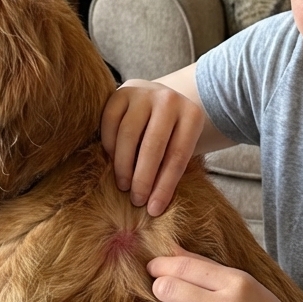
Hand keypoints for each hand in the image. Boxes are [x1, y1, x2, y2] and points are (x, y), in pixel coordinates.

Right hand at [101, 80, 205, 216]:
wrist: (158, 99)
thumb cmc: (171, 134)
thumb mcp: (180, 147)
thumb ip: (171, 169)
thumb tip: (153, 207)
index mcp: (192, 115)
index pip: (178, 156)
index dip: (165, 186)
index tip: (153, 210)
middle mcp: (169, 99)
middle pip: (153, 146)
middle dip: (143, 179)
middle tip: (136, 201)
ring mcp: (144, 93)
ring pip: (128, 135)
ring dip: (123, 166)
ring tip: (123, 186)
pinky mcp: (121, 91)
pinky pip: (110, 123)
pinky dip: (109, 146)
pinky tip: (113, 161)